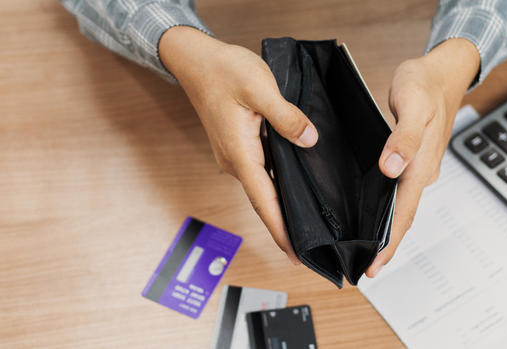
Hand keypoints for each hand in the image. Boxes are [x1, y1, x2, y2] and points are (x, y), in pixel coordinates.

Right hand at [159, 26, 318, 264]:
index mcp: (240, 153)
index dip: (281, 230)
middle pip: (264, 201)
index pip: (265, 200)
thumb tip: (309, 140)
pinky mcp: (237, 146)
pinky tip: (292, 187)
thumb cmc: (223, 71)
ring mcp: (234, 155)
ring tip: (306, 223)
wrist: (195, 60)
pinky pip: (260, 172)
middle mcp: (235, 161)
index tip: (296, 254)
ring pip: (262, 187)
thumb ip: (286, 117)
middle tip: (310, 246)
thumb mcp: (260, 89)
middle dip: (284, 226)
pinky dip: (276, 185)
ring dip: (280, 207)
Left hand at [366, 38, 479, 276]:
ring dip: (387, 228)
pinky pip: (401, 190)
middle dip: (386, 244)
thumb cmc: (426, 84)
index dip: (388, 242)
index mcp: (421, 165)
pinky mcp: (415, 158)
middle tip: (366, 267)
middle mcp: (423, 171)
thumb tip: (390, 169)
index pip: (403, 214)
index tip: (373, 267)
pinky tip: (376, 210)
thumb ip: (403, 139)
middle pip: (403, 217)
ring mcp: (420, 166)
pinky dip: (389, 207)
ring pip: (402, 205)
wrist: (445, 70)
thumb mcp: (412, 105)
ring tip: (368, 247)